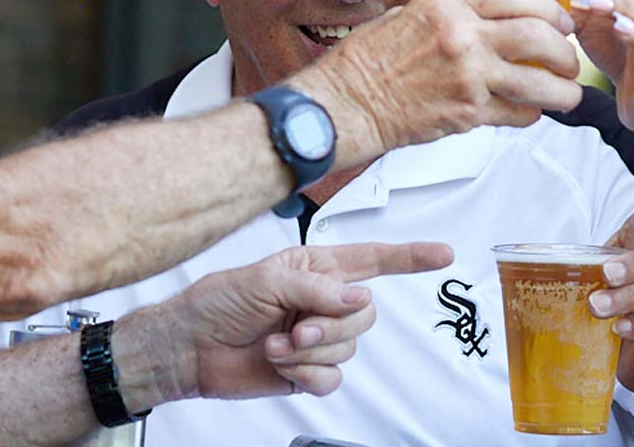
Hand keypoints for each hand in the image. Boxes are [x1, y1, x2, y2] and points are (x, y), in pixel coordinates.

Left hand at [166, 240, 453, 399]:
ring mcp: (317, 337)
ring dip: (311, 351)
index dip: (409, 258)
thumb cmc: (218, 302)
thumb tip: (358, 299)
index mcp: (316, 267)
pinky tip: (281, 366)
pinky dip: (306, 375)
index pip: (372, 259)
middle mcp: (322, 300)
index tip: (443, 256)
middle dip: (333, 326)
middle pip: (365, 314)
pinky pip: (333, 378)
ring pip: (349, 348)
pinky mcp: (308, 371)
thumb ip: (318, 288)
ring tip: (277, 346)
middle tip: (298, 328)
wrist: (191, 348)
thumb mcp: (267, 280)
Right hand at [301, 0, 582, 160]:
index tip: (561, 20)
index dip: (549, 7)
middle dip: (564, 50)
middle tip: (570, 59)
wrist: (346, 104)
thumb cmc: (368, 60)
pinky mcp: (467, 113)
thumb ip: (451, 13)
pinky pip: (518, 113)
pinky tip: (531, 112)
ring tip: (568, 94)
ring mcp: (467, 77)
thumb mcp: (407, 14)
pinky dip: (531, 114)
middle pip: (539, 36)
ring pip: (539, 82)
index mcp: (446, 4)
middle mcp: (462, 36)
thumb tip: (490, 16)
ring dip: (563, 90)